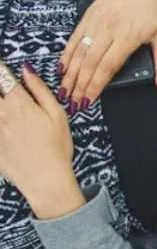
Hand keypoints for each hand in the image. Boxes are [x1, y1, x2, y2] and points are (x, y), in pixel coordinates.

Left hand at [0, 61, 84, 218]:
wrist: (45, 180)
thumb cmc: (57, 149)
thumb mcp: (58, 116)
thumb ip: (40, 90)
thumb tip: (26, 70)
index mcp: (19, 103)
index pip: (3, 76)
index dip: (1, 70)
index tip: (1, 69)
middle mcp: (2, 112)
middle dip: (0, 90)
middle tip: (5, 92)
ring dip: (0, 107)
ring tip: (12, 116)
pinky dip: (0, 124)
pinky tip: (6, 129)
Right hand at [60, 0, 156, 107]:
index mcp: (128, 36)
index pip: (108, 67)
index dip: (96, 86)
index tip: (88, 102)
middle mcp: (109, 28)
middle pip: (89, 62)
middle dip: (79, 85)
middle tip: (71, 103)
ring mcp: (96, 20)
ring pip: (79, 51)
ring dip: (69, 73)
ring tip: (63, 91)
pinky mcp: (89, 13)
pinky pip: (75, 37)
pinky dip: (67, 54)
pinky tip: (62, 68)